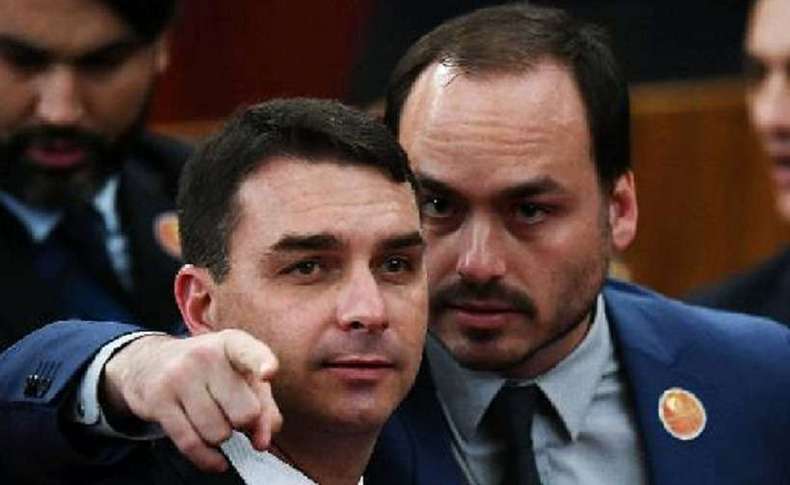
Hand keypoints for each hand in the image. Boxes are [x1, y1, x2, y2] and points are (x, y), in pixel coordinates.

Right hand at [102, 329, 281, 471]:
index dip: (262, 363)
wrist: (152, 363)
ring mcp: (179, 377)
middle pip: (244, 412)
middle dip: (244, 424)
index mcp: (232, 343)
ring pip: (218, 433)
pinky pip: (191, 444)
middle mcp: (205, 355)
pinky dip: (209, 459)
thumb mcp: (241, 375)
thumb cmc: (210, 372)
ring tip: (216, 421)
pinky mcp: (158, 401)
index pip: (250, 353)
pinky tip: (217, 461)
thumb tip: (263, 441)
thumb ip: (263, 405)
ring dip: (222, 437)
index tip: (268, 373)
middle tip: (234, 415)